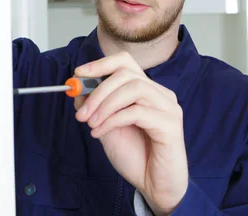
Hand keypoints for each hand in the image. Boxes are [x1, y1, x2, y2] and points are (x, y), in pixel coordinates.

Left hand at [74, 52, 187, 214]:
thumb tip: (78, 91)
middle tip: (81, 112)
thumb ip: (97, 109)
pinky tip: (101, 133)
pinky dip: (113, 120)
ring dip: (106, 105)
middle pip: (128, 74)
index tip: (78, 74)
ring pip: (134, 88)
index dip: (101, 64)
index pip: (126, 62)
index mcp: (148, 91)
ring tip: (91, 124)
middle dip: (98, 90)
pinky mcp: (170, 124)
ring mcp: (168, 108)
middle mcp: (161, 94)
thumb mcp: (108, 128)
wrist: (155, 186)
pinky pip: (137, 112)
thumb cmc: (136, 157)